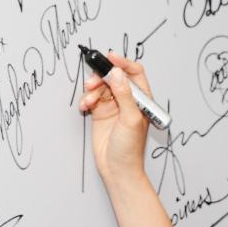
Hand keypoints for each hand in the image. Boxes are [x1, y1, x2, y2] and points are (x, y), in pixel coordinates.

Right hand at [78, 51, 154, 186]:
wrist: (117, 169)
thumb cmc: (130, 149)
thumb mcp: (130, 119)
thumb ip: (124, 94)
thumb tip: (118, 73)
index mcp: (141, 99)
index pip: (134, 73)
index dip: (123, 62)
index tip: (110, 57)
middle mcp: (128, 100)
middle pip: (114, 77)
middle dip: (102, 77)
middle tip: (92, 83)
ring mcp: (113, 106)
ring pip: (101, 87)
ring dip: (92, 89)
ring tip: (88, 100)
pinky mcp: (100, 113)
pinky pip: (92, 98)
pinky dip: (86, 99)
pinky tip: (85, 106)